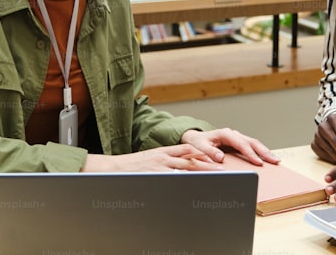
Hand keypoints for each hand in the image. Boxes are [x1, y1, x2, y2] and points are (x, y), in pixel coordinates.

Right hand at [82, 144, 219, 172]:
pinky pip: (174, 178)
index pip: (186, 150)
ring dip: (201, 171)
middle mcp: (163, 157)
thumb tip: (175, 170)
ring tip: (215, 176)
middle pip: (190, 158)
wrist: (113, 169)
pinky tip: (195, 185)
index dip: (201, 153)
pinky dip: (185, 180)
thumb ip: (163, 163)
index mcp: (163, 152)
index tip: (214, 158)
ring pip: (185, 167)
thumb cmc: (130, 168)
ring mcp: (160, 166)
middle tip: (222, 168)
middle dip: (207, 163)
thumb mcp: (148, 160)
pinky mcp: (156, 174)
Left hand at [180, 128, 279, 165]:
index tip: (258, 162)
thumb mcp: (199, 147)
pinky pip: (251, 146)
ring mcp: (237, 137)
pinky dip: (260, 152)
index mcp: (224, 134)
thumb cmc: (197, 143)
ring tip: (276, 160)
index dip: (250, 153)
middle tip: (274, 161)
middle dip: (264, 151)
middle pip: (251, 141)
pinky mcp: (238, 142)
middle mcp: (233, 134)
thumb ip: (209, 152)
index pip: (241, 143)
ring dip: (265, 151)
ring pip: (254, 143)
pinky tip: (267, 159)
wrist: (195, 139)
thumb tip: (220, 157)